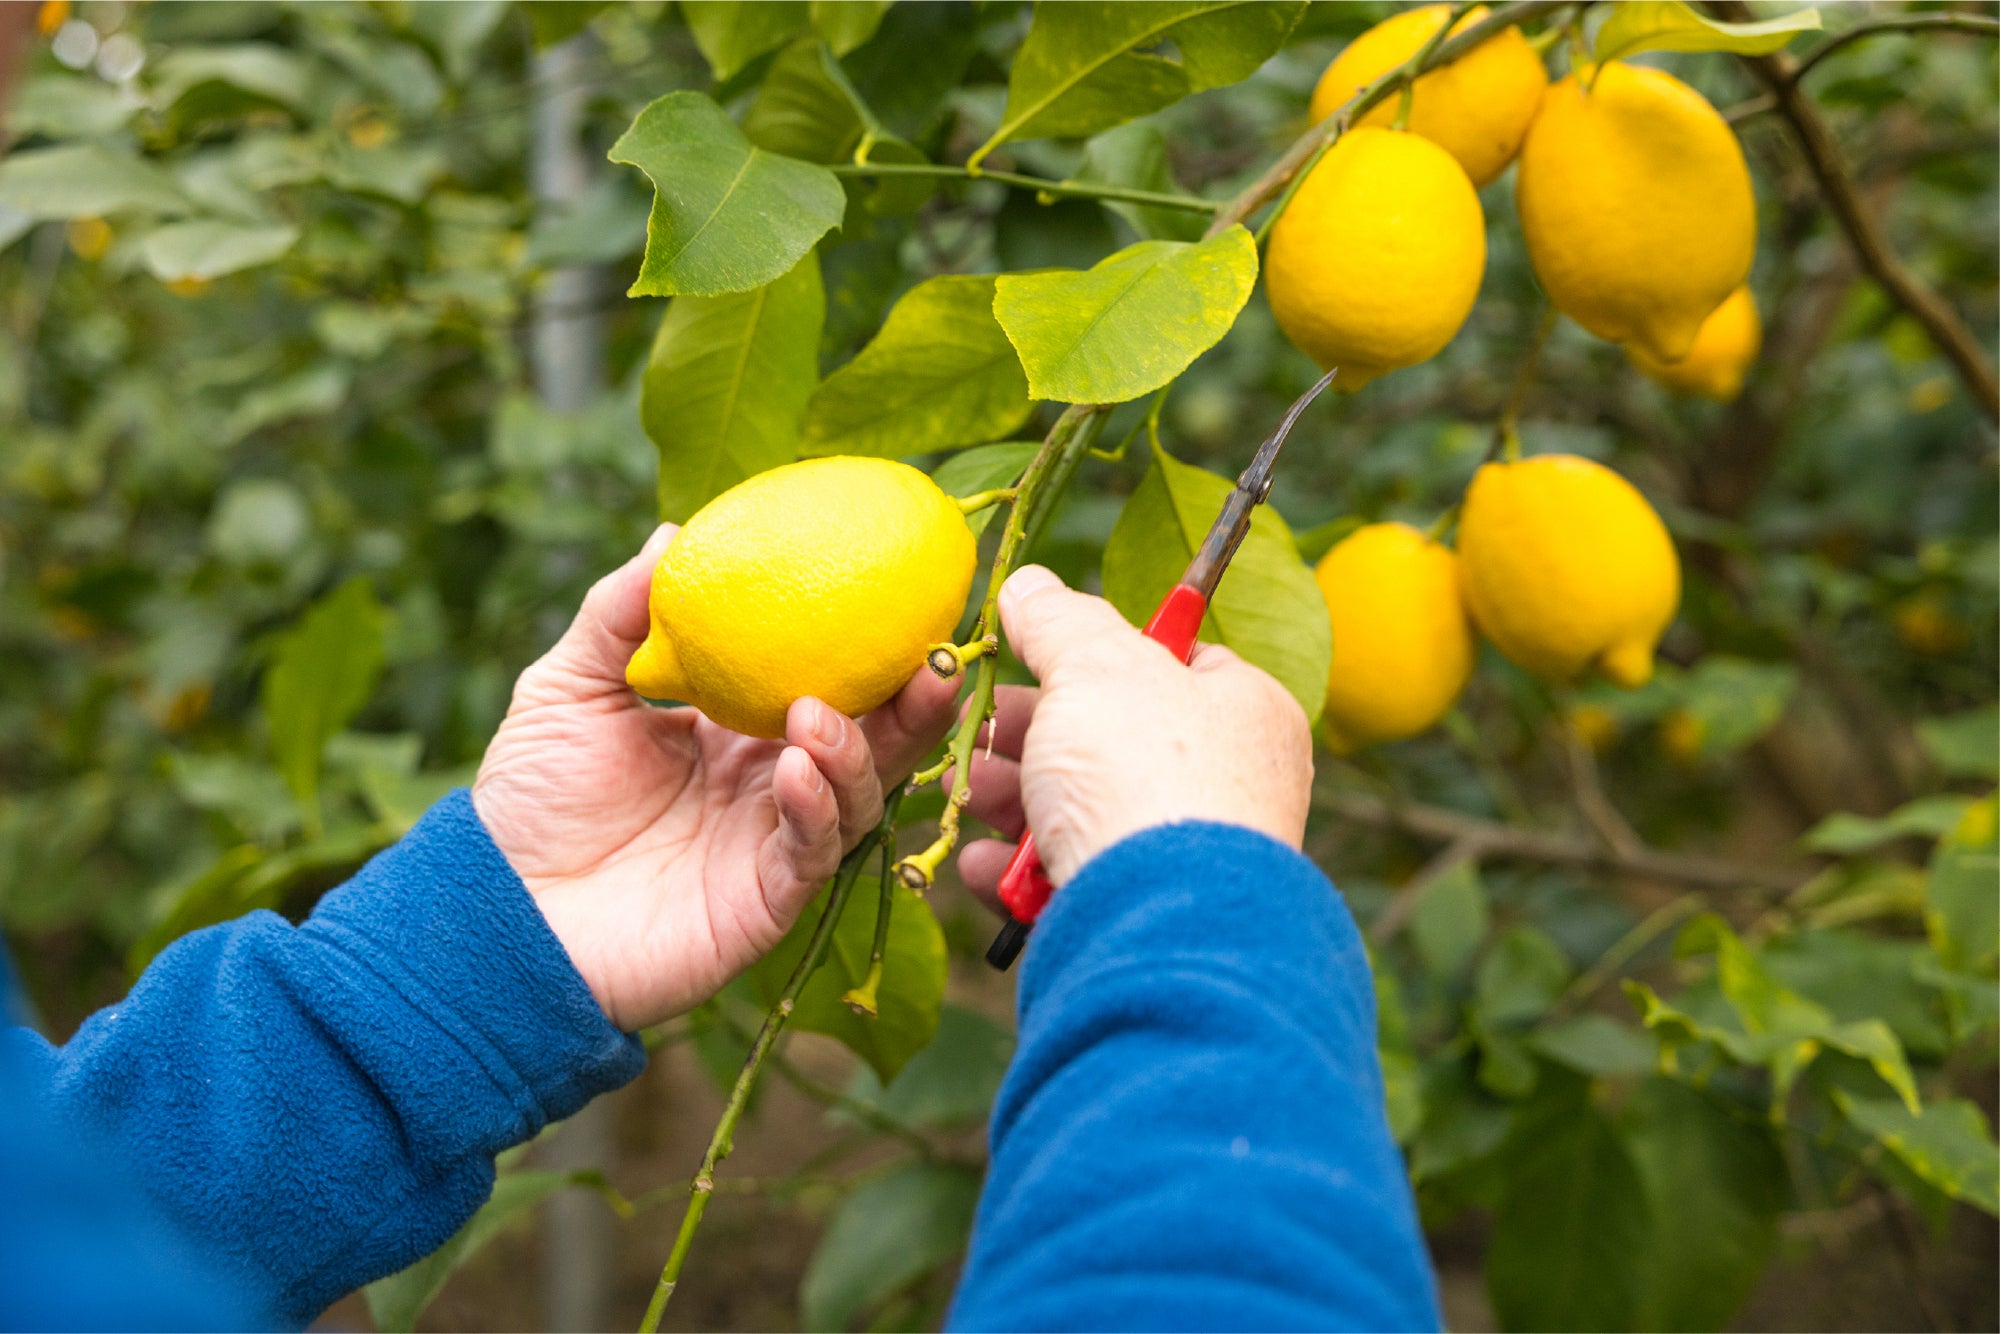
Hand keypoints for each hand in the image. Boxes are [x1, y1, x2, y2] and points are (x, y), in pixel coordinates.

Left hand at [472, 526, 957, 1030]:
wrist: (498, 908)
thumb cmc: (530, 801)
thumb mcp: (569, 687)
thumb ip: (620, 615)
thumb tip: (672, 531)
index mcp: (737, 735)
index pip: (827, 686)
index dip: (873, 653)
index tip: (905, 598)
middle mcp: (770, 787)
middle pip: (871, 742)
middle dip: (912, 706)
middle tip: (932, 657)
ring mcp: (772, 845)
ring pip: (857, 797)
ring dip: (857, 752)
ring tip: (817, 714)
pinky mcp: (765, 902)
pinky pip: (814, 853)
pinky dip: (817, 810)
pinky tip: (798, 771)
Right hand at [956, 565, 1314, 901]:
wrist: (1161, 926)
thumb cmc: (1143, 774)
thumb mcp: (1094, 666)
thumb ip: (1058, 620)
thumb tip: (1028, 586)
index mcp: (1245, 711)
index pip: (1175, 662)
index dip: (1099, 656)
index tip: (1036, 657)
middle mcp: (1230, 786)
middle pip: (1112, 741)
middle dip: (1031, 735)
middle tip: (977, 730)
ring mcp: (1187, 859)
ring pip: (1083, 813)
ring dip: (1013, 800)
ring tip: (971, 792)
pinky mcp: (1143, 918)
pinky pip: (1072, 879)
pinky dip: (1021, 870)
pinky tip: (987, 864)